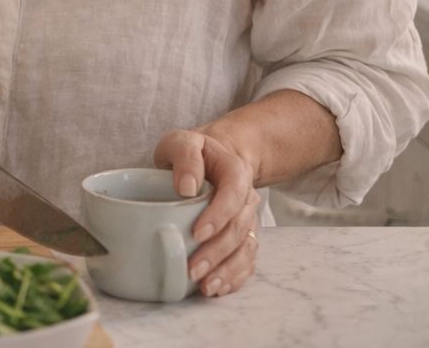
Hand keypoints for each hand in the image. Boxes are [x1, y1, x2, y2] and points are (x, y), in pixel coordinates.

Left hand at [153, 128, 259, 296]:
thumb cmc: (191, 152)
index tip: (197, 233)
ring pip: (245, 248)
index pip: (233, 196)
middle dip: (217, 252)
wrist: (208, 160)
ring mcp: (247, 219)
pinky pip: (246, 260)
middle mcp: (247, 198)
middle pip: (238, 228)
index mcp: (235, 171)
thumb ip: (185, 156)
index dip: (218, 216)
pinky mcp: (242, 236)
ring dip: (227, 270)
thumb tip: (186, 188)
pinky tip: (219, 288)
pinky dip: (235, 276)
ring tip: (206, 286)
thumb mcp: (182, 141)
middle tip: (193, 269)